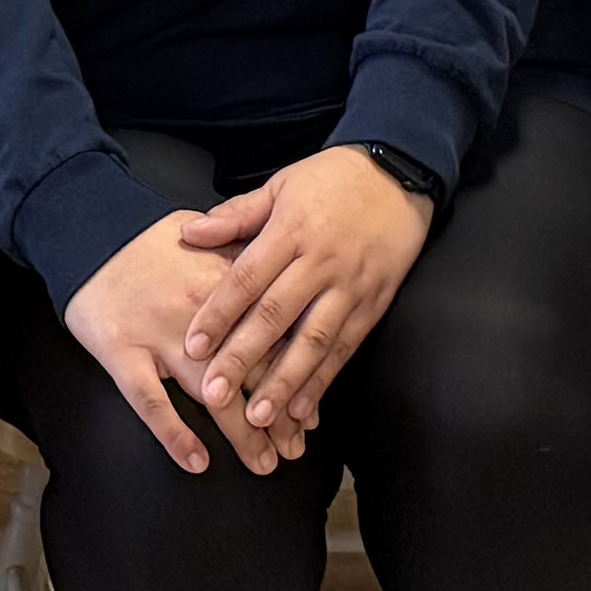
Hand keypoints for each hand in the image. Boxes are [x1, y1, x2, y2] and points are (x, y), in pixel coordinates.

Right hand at [63, 217, 291, 480]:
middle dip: (277, 416)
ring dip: (243, 434)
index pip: (274, 340)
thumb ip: (249, 258)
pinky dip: (174, 434)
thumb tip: (288, 281)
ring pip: (211, 394)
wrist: (88, 232)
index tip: (309, 410)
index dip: (297, 378)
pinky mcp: (121, 352)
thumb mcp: (210, 235)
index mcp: (225, 286)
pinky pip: (150, 401)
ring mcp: (159, 336)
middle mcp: (199, 315)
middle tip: (294, 448)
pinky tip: (196, 461)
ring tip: (264, 463)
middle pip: (251, 373)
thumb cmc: (149, 240)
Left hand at [182, 146, 434, 439]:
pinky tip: (302, 407)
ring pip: (312, 340)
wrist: (400, 175)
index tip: (193, 347)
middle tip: (214, 394)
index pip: (247, 278)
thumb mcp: (281, 185)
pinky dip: (323, 380)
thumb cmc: (333, 179)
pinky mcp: (374, 304)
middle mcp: (321, 262)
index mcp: (291, 230)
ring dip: (283, 382)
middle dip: (243, 359)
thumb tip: (190, 233)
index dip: (219, 314)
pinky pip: (345, 347)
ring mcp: (350, 286)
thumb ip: (236, 215)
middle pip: (276, 316)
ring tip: (257, 416)